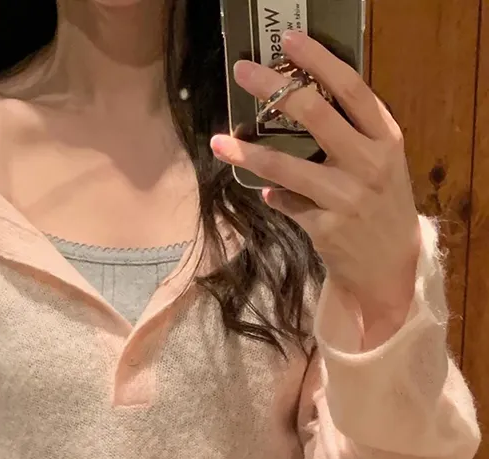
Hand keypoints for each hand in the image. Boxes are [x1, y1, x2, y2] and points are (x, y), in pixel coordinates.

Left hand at [211, 31, 421, 344]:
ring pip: (287, 166)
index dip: (320, 61)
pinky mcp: (326, 228)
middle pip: (316, 115)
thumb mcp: (379, 164)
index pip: (352, 89)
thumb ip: (349, 137)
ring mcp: (346, 197)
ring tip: (220, 141)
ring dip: (249, 152)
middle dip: (274, 89)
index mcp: (385, 139)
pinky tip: (263, 193)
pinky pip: (286, 204)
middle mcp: (369, 164)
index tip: (289, 41)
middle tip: (243, 71)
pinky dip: (272, 196)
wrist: (390, 266)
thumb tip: (294, 113)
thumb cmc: (380, 206)